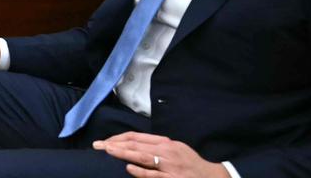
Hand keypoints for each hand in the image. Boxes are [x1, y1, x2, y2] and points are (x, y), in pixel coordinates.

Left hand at [94, 132, 230, 177]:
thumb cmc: (191, 164)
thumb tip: (135, 145)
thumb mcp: (175, 149)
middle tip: (98, 145)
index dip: (118, 138)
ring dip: (123, 154)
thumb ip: (157, 147)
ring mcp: (169, 166)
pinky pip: (154, 175)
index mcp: (165, 143)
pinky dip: (140, 171)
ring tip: (108, 152)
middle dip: (114, 144)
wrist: (212, 177)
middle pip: (136, 145)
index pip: (136, 137)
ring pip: (143, 157)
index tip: (104, 141)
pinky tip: (128, 168)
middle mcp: (166, 151)